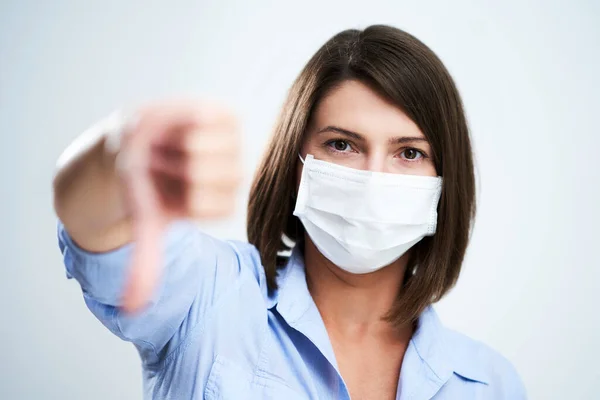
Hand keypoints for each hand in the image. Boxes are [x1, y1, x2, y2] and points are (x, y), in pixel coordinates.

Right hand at [117, 100, 240, 312]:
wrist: (136, 142)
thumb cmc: (146, 183)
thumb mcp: (145, 221)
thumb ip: (146, 263)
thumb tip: (131, 311)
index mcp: (221, 203)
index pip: (212, 207)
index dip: (183, 196)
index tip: (169, 190)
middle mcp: (233, 176)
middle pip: (209, 178)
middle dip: (174, 171)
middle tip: (163, 165)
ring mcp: (233, 146)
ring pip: (207, 152)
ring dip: (176, 148)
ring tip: (169, 145)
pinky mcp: (226, 116)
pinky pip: (211, 119)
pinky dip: (185, 122)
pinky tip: (178, 125)